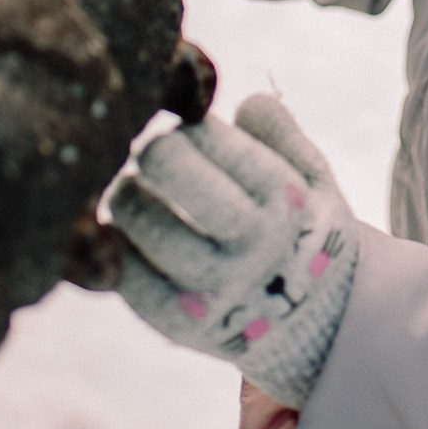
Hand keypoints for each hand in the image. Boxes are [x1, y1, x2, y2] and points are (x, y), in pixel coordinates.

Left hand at [108, 94, 357, 407]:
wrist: (315, 321)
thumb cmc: (299, 227)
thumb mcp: (313, 176)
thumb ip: (281, 132)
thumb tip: (244, 103)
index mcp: (284, 200)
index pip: (215, 141)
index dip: (187, 123)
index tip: (179, 121)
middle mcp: (253, 246)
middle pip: (176, 174)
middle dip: (153, 152)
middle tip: (145, 148)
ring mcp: (216, 290)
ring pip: (145, 225)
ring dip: (126, 196)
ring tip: (128, 187)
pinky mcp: (181, 326)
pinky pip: (128, 279)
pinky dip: (112, 248)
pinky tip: (117, 231)